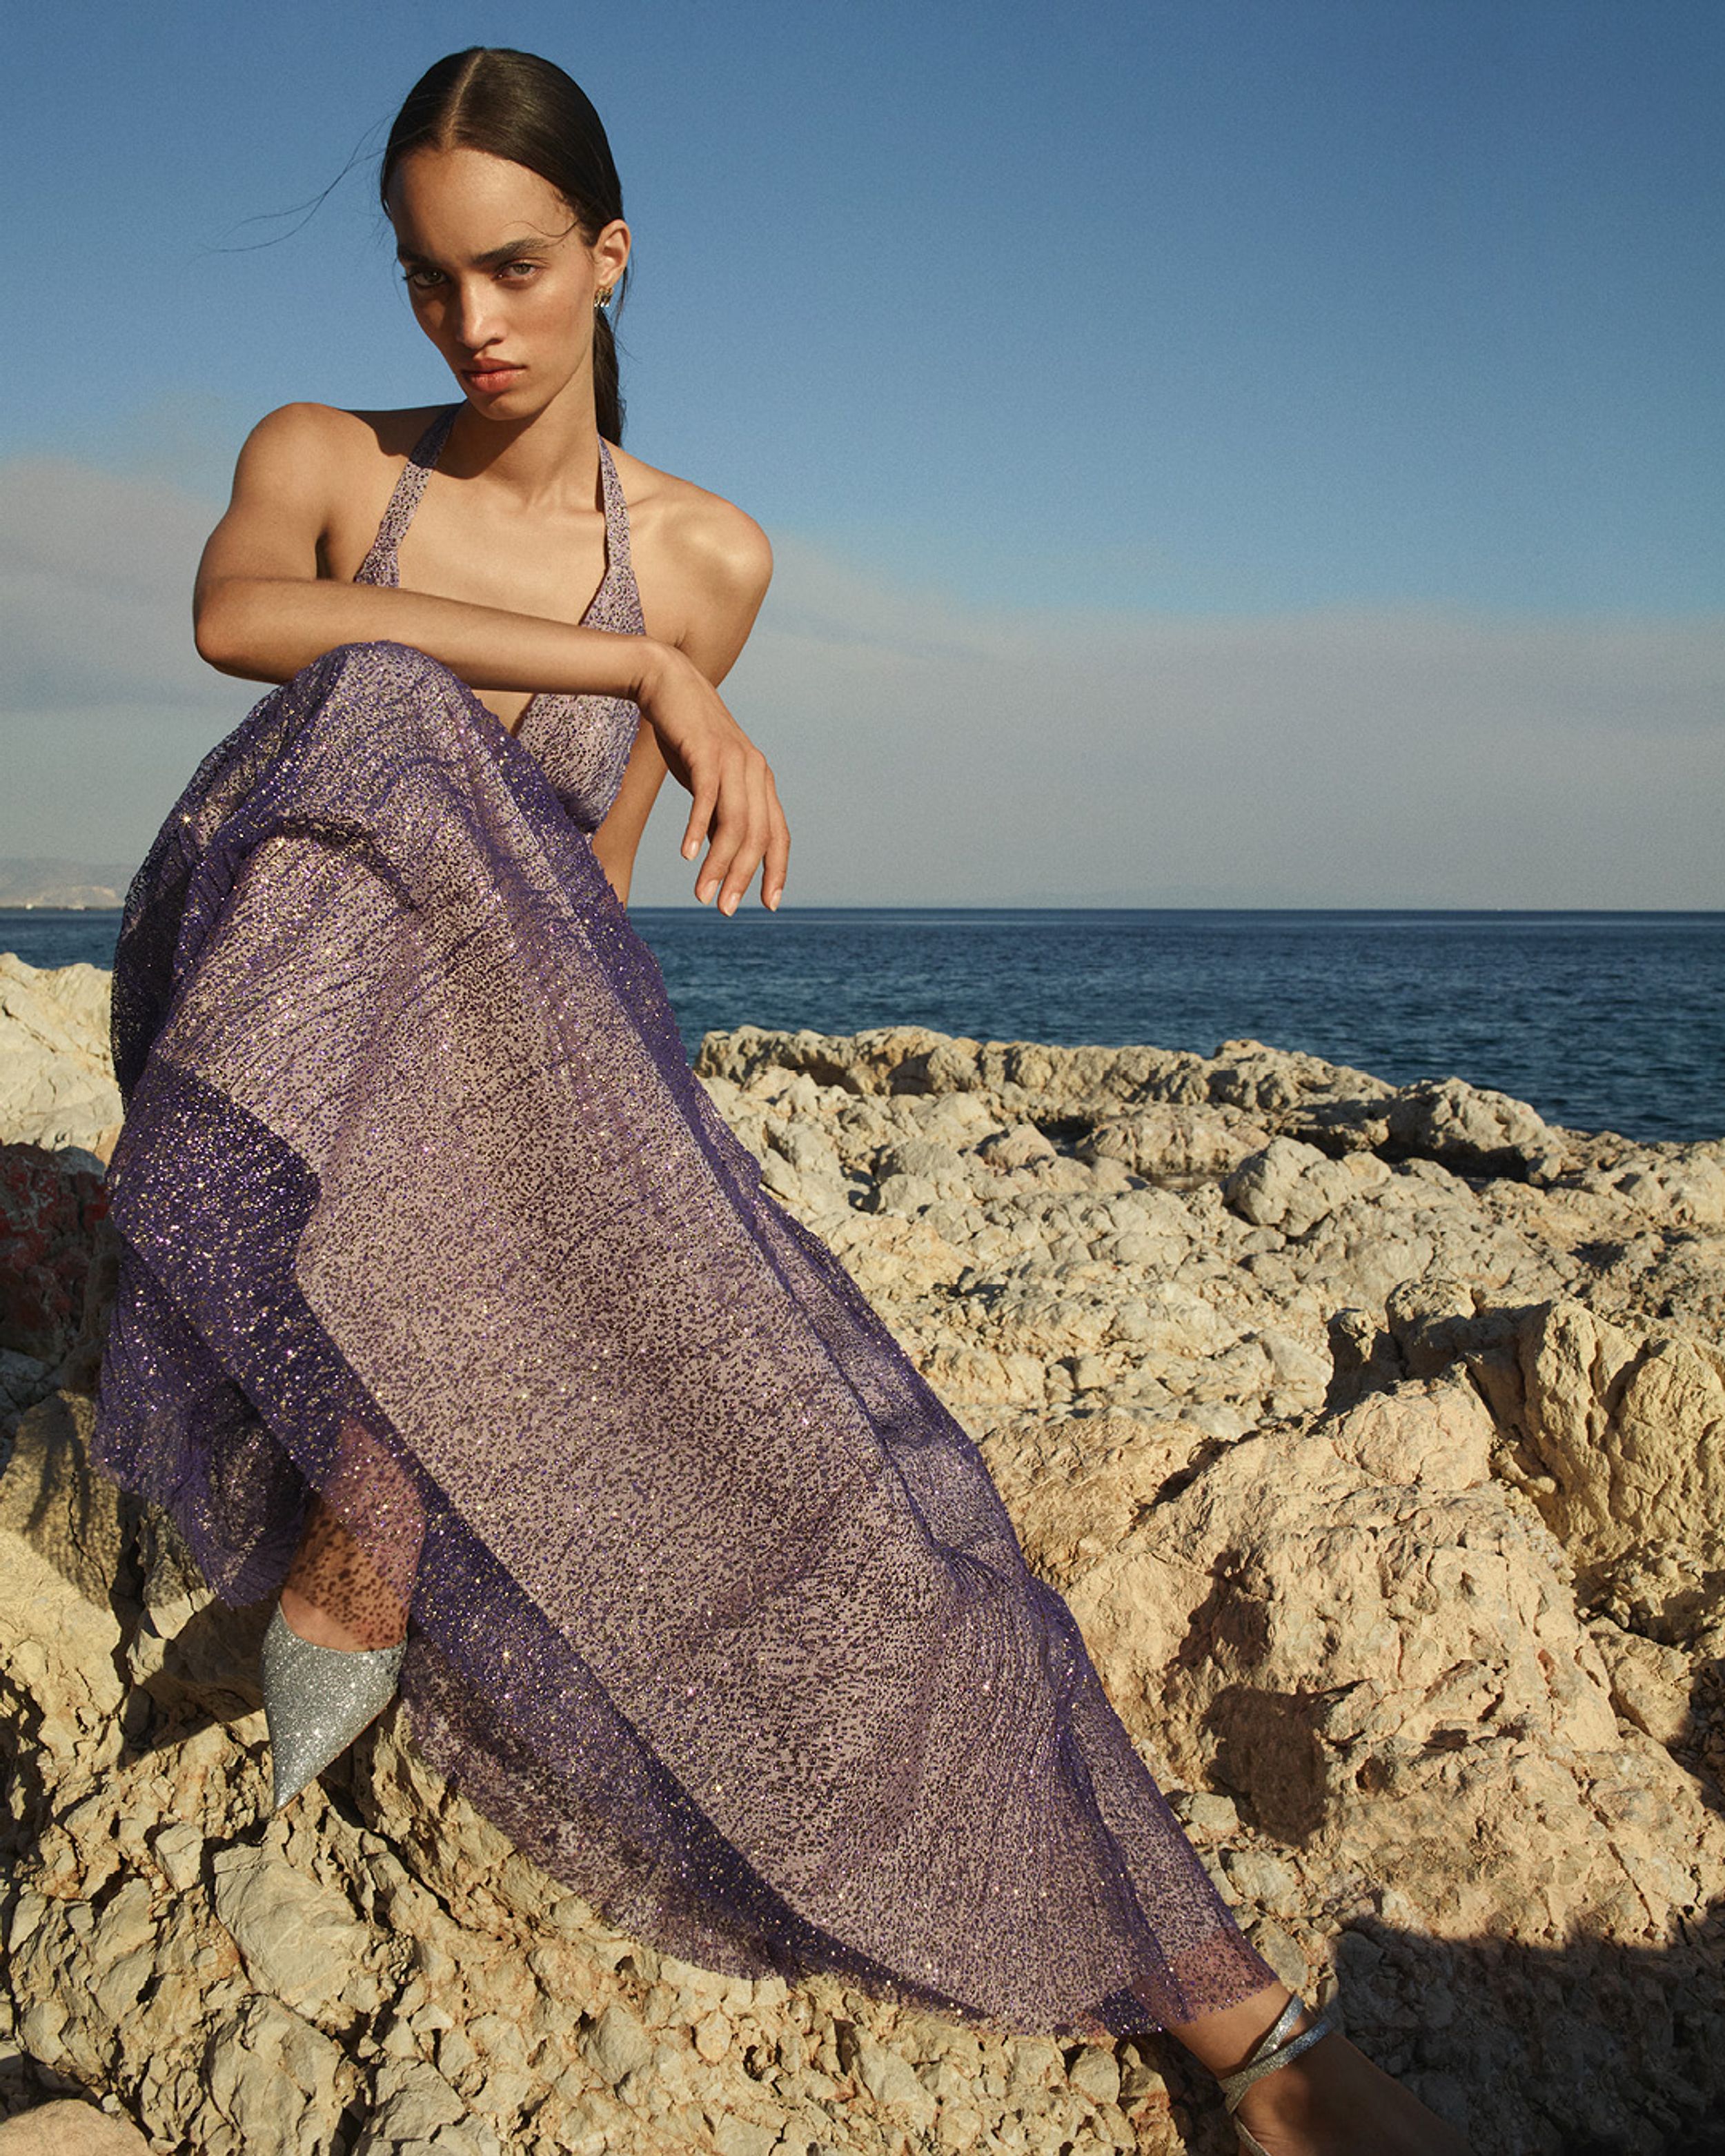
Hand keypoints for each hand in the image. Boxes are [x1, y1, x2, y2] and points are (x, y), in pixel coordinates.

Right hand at [636, 643, 789, 912]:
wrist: (667, 683)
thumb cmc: (687, 738)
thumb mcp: (709, 781)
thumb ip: (720, 815)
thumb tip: (721, 857)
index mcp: (761, 782)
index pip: (778, 835)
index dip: (776, 870)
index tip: (770, 904)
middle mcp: (756, 771)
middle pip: (758, 836)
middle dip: (742, 878)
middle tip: (725, 911)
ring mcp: (734, 760)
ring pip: (735, 823)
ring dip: (718, 864)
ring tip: (703, 896)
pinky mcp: (707, 751)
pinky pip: (707, 796)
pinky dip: (698, 828)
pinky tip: (688, 855)